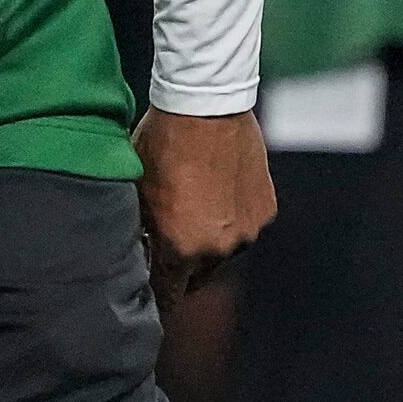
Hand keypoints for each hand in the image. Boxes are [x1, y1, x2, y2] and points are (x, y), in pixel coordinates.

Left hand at [133, 107, 276, 310]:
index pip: (169, 297)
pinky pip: (245, 225)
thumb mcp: (137, 193)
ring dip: (211, 240)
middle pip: (198, 277)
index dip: (159, 297)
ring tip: (197, 207)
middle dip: (184, 265)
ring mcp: (247, 229)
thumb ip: (142, 234)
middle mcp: (219, 248)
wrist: (205, 104)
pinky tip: (219, 191)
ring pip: (224, 252)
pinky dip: (233, 217)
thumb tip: (139, 256)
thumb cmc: (162, 144)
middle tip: (172, 238)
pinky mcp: (265, 209)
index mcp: (181, 249)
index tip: (153, 292)